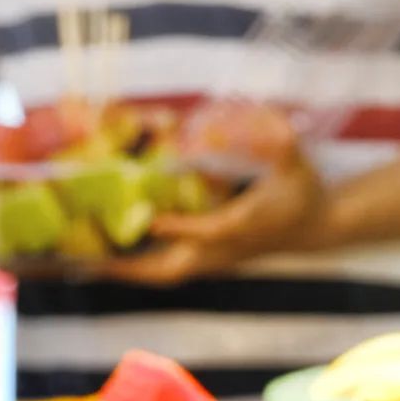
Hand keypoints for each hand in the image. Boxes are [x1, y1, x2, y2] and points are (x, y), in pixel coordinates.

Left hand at [103, 149, 321, 285]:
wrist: (313, 227)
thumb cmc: (303, 188)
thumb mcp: (296, 158)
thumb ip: (274, 138)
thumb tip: (237, 126)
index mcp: (246, 225)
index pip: (212, 232)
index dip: (184, 229)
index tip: (154, 221)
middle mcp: (224, 251)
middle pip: (175, 271)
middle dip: (134, 268)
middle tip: (91, 261)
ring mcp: (214, 261)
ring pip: (166, 274)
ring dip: (128, 270)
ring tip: (86, 261)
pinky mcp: (208, 261)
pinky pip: (167, 269)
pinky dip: (137, 264)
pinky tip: (108, 253)